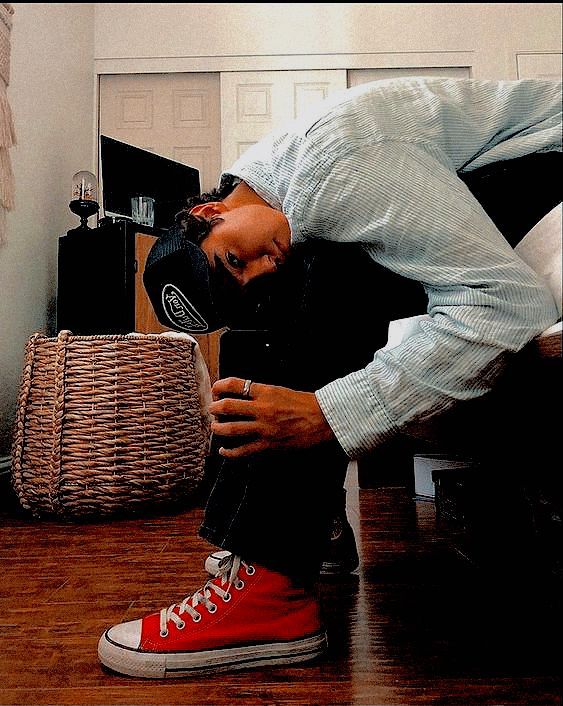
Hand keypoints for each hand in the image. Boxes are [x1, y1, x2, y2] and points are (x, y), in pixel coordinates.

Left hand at [209, 376, 334, 457]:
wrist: (323, 419)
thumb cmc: (304, 403)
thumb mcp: (280, 390)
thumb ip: (260, 393)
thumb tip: (240, 394)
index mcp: (265, 391)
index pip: (234, 384)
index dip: (219, 386)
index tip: (216, 391)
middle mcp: (262, 408)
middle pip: (227, 406)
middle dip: (214, 408)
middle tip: (212, 410)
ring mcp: (264, 428)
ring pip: (230, 429)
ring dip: (218, 428)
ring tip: (215, 427)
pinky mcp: (268, 444)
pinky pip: (243, 450)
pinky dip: (230, 452)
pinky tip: (225, 450)